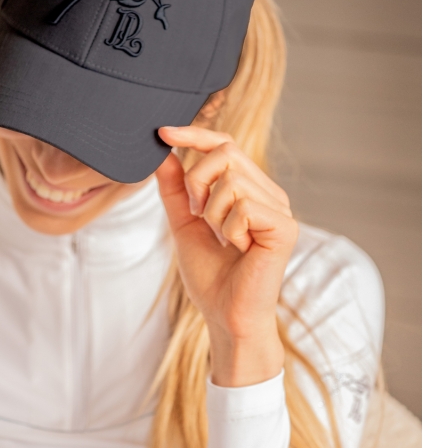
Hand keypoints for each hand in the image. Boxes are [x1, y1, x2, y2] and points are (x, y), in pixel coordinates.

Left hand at [154, 126, 298, 387]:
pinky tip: (238, 249)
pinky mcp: (284, 227)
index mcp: (251, 191)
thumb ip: (175, 191)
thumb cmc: (211, 277)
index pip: (225, 145)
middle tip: (198, 217)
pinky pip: (243, 205)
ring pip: (231, 180)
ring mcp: (281, 210)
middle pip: (226, 152)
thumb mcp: (184, 225)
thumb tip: (164, 155)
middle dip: (197, 182)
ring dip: (212, 214)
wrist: (226, 316)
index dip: (194, 134)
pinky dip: (228, 229)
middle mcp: (270, 194)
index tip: (162, 131)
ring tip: (222, 240)